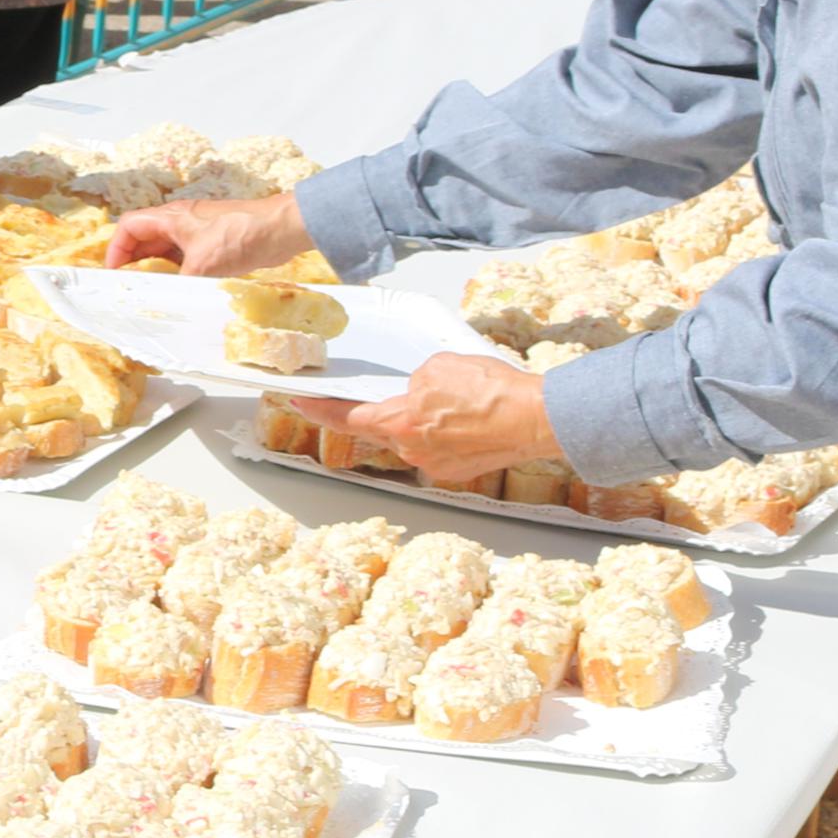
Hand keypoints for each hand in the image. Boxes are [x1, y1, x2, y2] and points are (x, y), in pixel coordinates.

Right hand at [99, 193, 311, 277]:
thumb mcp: (201, 265)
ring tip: (151, 292)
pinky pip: (185, 256)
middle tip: (128, 287)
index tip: (113, 273)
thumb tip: (163, 302)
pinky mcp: (214, 242)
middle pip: (145, 238)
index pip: (130, 226)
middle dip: (133, 262)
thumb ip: (177, 283)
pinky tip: (180, 289)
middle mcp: (181, 221)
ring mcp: (198, 231)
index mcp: (171, 217)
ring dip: (156, 269)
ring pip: (166, 249)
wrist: (280, 228)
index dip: (116, 249)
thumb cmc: (240, 235)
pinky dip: (177, 271)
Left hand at [289, 352, 551, 488]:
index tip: (301, 403)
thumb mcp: (439, 367)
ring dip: (425, 419)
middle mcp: (412, 451)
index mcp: (400, 424)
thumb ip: (415, 382)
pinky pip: (440, 445)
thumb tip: (417, 393)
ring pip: (415, 436)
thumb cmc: (492, 392)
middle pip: (384, 428)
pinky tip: (469, 416)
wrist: (536, 418)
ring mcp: (436, 464)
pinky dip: (447, 431)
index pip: (347, 418)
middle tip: (405, 393)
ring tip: (457, 400)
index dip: (320, 410)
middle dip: (390, 408)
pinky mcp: (459, 470)